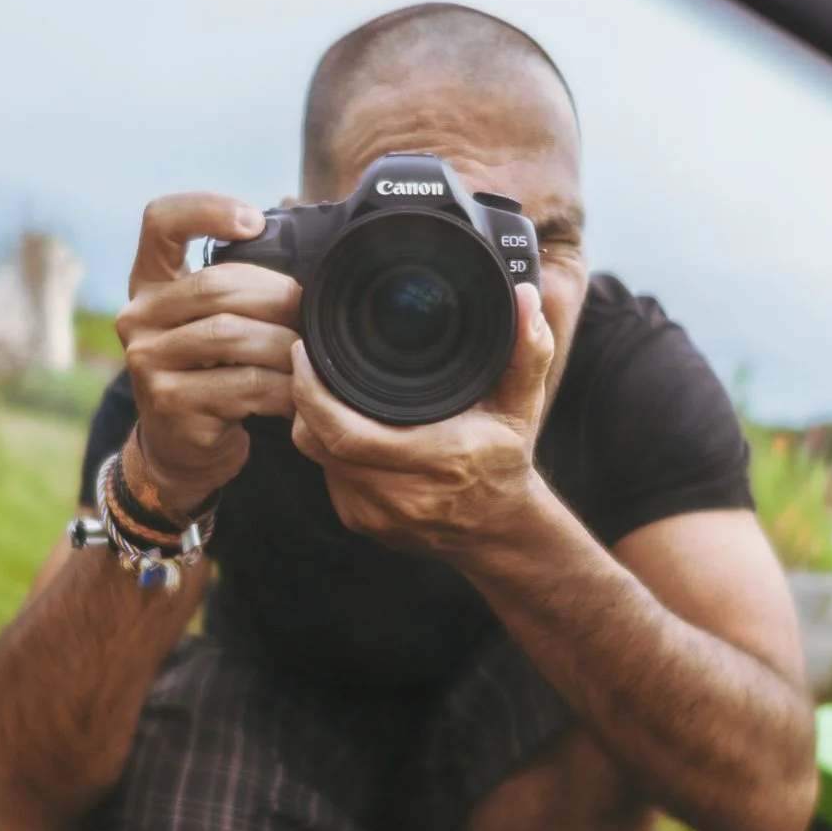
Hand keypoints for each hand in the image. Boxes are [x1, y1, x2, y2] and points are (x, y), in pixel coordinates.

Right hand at [117, 192, 299, 514]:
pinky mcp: (169, 403)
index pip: (161, 221)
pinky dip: (283, 389)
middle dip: (276, 296)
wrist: (180, 448)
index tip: (254, 223)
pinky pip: (243, 385)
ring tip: (308, 358)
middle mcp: (137, 317)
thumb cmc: (211, 370)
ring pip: (232, 336)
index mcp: (150, 282)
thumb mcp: (212, 320)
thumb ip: (242, 278)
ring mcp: (147, 362)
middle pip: (216, 285)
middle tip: (308, 312)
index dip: (206, 209)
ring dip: (285, 346)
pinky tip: (297, 395)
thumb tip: (295, 211)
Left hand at [289, 282, 555, 556]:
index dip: (312, 393)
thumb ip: (527, 351)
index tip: (306, 353)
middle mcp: (401, 494)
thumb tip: (525, 299)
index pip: (345, 432)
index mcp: (436, 459)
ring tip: (323, 387)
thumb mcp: (522, 405)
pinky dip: (329, 448)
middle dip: (304, 398)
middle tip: (306, 360)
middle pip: (318, 442)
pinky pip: (327, 476)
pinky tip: (344, 426)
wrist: (500, 531)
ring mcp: (376, 514)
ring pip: (317, 459)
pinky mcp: (361, 522)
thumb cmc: (505, 462)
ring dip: (314, 422)